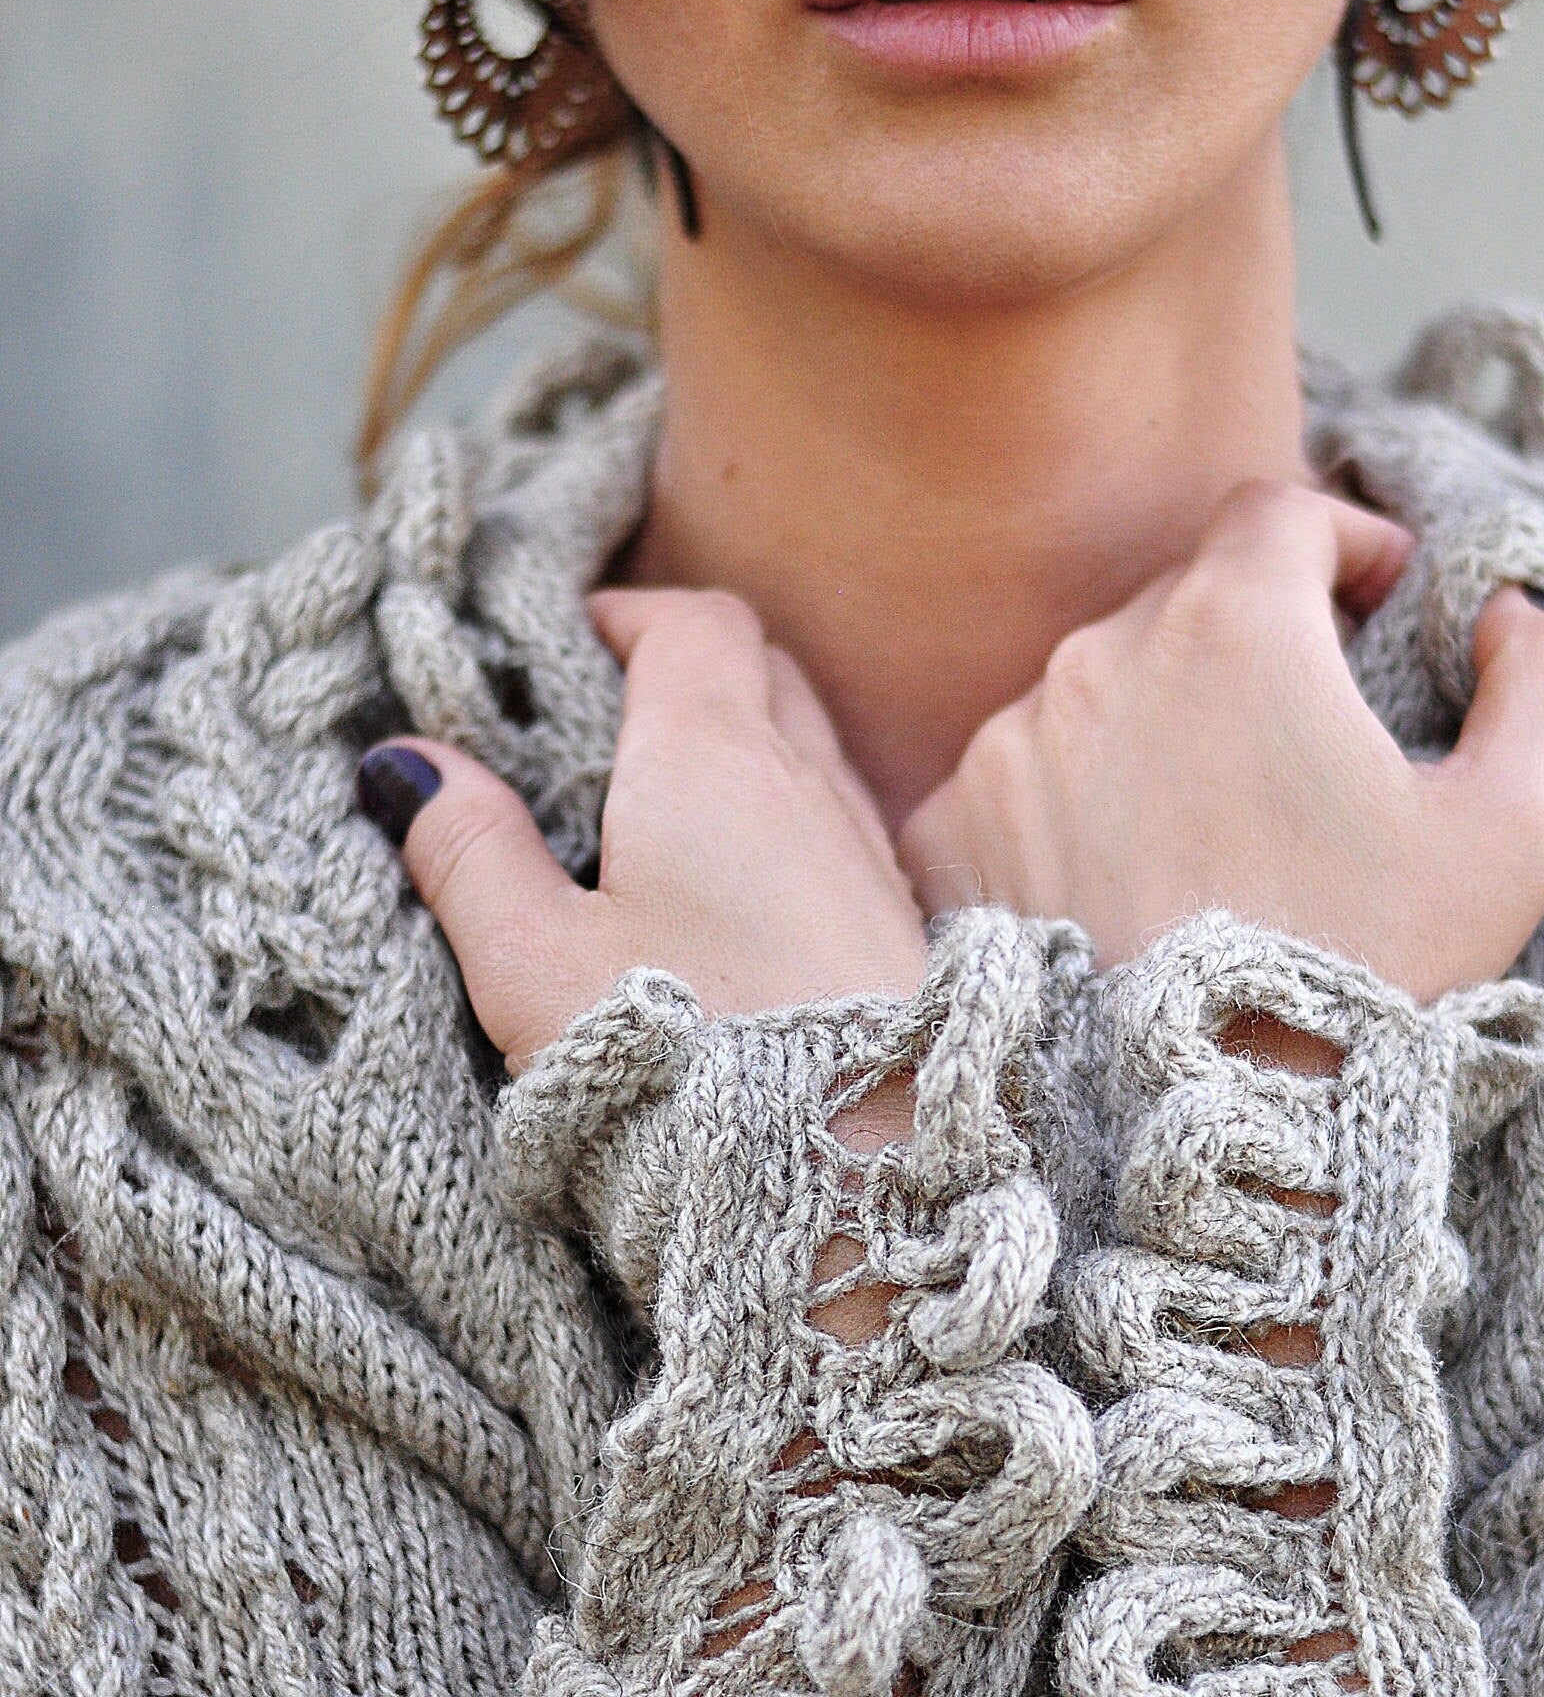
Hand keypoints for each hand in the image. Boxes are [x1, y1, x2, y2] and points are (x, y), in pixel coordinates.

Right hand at [357, 587, 928, 1073]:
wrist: (856, 1172)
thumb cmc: (687, 1060)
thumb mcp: (534, 960)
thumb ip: (470, 852)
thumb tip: (408, 764)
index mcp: (711, 756)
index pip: (694, 624)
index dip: (630, 615)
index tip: (570, 641)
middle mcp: (806, 782)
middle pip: (759, 667)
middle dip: (685, 664)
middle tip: (604, 712)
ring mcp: (862, 850)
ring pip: (807, 743)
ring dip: (742, 739)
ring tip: (658, 803)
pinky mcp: (891, 922)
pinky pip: (838, 822)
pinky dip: (783, 814)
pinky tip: (734, 890)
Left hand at [898, 480, 1543, 1001]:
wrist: (1206, 1133)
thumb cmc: (1370, 976)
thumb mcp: (1517, 834)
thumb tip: (1512, 609)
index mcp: (1232, 628)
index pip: (1277, 515)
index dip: (1343, 543)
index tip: (1379, 609)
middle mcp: (1097, 661)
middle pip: (1184, 599)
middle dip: (1256, 644)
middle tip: (1311, 750)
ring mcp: (1006, 747)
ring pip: (1099, 689)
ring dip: (1160, 729)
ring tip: (1218, 840)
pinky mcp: (949, 829)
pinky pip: (1019, 779)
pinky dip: (1071, 807)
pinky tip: (1125, 885)